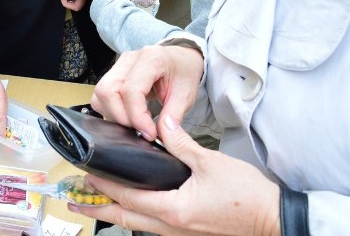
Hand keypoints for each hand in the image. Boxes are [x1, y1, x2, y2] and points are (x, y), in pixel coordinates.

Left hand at [67, 116, 280, 235]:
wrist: (274, 217)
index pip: (127, 197)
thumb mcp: (209, 161)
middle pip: (125, 218)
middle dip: (98, 209)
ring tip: (96, 203)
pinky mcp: (188, 231)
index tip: (85, 176)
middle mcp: (171, 227)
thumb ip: (179, 143)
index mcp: (173, 209)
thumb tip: (160, 124)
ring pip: (138, 225)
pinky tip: (132, 205)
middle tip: (76, 201)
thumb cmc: (245, 193)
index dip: (104, 186)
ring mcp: (180, 233)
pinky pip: (153, 226)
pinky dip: (136, 215)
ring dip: (115, 213)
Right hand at [90, 43, 203, 141]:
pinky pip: (102, 96)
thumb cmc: (183, 74)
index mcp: (151, 59)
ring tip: (136, 123)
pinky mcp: (112, 75)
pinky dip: (112, 111)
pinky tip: (129, 116)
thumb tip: (160, 136)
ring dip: (115, 115)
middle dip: (122, 118)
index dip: (137, 116)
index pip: (130, 91)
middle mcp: (129, 59)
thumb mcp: (186, 95)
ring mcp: (118, 66)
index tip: (149, 134)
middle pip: (108, 91)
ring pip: (101, 95)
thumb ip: (173, 116)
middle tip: (141, 130)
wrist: (180, 60)